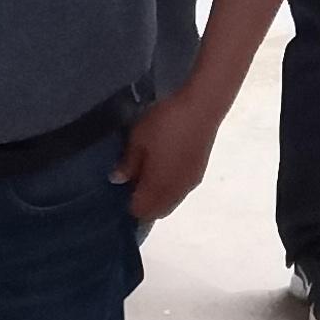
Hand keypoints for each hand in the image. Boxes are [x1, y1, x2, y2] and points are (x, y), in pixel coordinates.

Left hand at [117, 82, 219, 223]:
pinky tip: (164, 169)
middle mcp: (175, 192)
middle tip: (130, 184)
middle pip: (157, 212)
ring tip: (146, 175)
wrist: (202, 108)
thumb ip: (128, 163)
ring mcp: (190, 184)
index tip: (118, 192)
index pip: (141, 212)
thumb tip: (117, 180)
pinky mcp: (199, 173)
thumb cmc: (165, 123)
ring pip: (170, 202)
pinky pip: (180, 192)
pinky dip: (169, 189)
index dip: (128, 206)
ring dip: (158, 198)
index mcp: (158, 188)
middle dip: (143, 205)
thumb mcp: (138, 138)